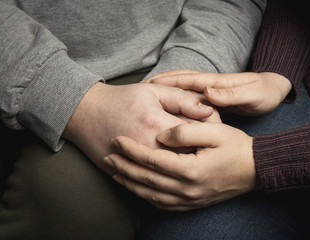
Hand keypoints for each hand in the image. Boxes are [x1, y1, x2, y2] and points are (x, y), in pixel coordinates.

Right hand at [62, 82, 215, 174]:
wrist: (86, 113)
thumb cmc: (122, 99)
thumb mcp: (154, 90)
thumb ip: (182, 99)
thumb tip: (208, 111)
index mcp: (158, 124)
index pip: (195, 135)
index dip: (210, 134)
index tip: (214, 132)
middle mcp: (148, 148)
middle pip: (186, 158)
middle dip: (200, 155)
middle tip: (207, 150)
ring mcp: (135, 164)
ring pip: (170, 175)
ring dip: (184, 170)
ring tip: (192, 162)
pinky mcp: (124, 173)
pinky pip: (151, 183)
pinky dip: (165, 180)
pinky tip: (174, 174)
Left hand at [104, 122, 257, 210]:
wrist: (254, 169)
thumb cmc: (235, 146)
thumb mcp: (214, 130)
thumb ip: (184, 130)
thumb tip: (160, 136)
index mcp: (190, 169)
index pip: (151, 160)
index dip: (131, 149)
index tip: (116, 139)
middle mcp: (187, 189)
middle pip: (146, 179)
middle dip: (124, 167)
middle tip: (108, 156)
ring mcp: (189, 200)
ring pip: (150, 195)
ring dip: (130, 183)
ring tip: (115, 173)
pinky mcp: (192, 204)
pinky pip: (162, 204)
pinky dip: (145, 196)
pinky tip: (138, 188)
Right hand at [148, 71, 291, 115]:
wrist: (274, 90)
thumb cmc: (264, 93)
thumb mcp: (251, 95)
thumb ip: (230, 95)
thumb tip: (207, 93)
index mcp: (217, 83)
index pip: (189, 81)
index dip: (170, 83)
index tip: (151, 86)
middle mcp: (210, 85)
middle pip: (181, 81)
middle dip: (162, 83)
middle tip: (142, 90)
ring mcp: (210, 90)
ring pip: (183, 87)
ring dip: (166, 89)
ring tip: (149, 96)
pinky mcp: (211, 98)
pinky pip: (189, 96)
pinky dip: (176, 97)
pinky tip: (168, 107)